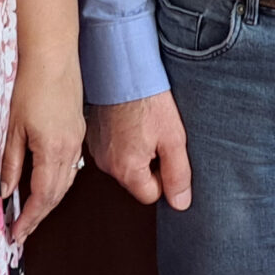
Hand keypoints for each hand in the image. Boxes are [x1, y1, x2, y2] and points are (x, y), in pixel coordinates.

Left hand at [2, 37, 85, 242]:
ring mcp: (77, 141)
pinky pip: (70, 168)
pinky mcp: (77, 132)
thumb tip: (5, 192)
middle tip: (22, 230)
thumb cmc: (32, 87)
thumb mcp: (14, 128)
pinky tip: (45, 185)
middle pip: (56, 195)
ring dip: (49, 202)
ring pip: (65, 183)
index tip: (17, 233)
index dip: (29, 218)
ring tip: (31, 214)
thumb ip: (11, 163)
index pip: (42, 196)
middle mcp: (70, 150)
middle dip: (39, 216)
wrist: (54, 57)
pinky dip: (57, 184)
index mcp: (53, 150)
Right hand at [86, 91, 193, 210]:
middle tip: (157, 136)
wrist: (123, 71)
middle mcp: (106, 165)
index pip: (150, 195)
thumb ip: (178, 175)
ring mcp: (97, 150)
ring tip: (144, 126)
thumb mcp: (173, 139)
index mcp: (126, 170)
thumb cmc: (148, 100)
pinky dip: (122, 140)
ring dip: (136, 151)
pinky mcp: (93, 136)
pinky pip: (112, 150)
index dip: (164, 177)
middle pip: (136, 180)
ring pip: (124, 164)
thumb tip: (181, 203)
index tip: (166, 152)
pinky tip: (131, 121)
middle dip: (149, 164)